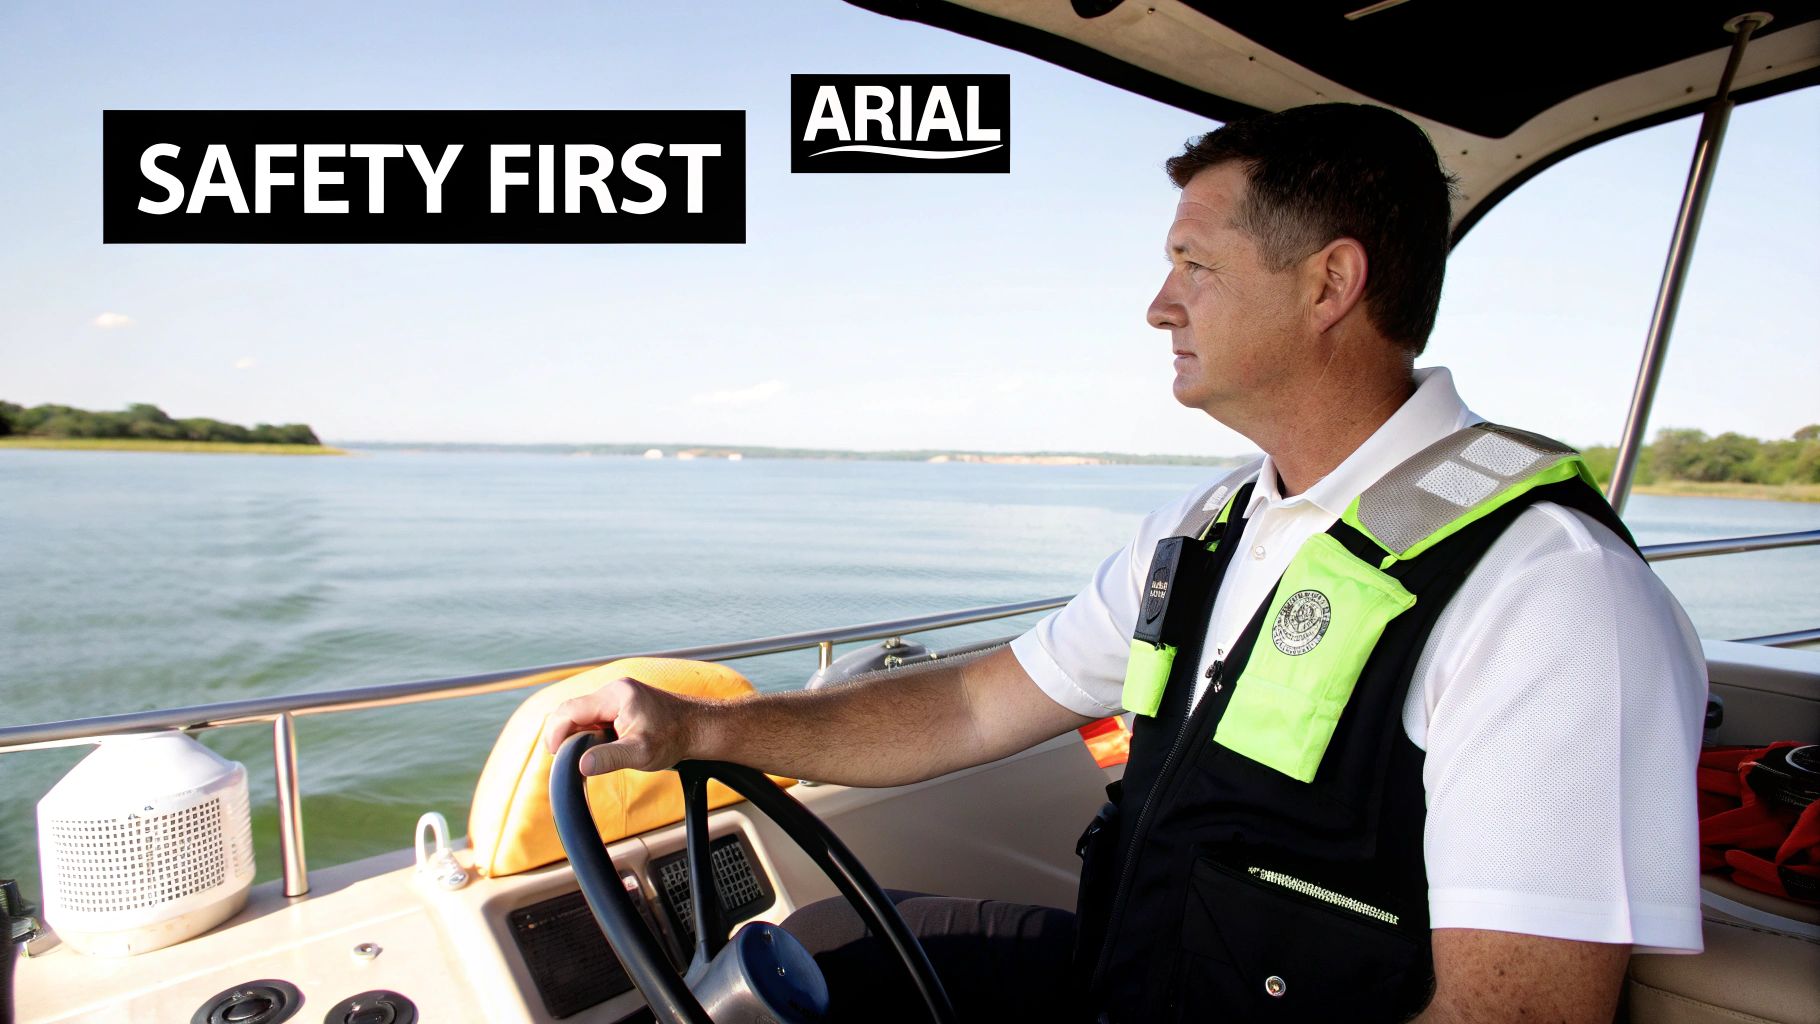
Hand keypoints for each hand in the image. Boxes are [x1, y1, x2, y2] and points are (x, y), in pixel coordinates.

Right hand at [541, 676, 707, 775]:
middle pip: (573, 709)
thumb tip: (581, 766)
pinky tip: (595, 749)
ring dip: (577, 733)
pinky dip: (589, 732)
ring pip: (583, 713)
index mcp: (615, 695)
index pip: (570, 709)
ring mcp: (618, 697)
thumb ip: (610, 758)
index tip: (553, 753)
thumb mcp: (641, 753)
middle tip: (563, 758)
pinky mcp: (622, 705)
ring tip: (581, 755)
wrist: (699, 728)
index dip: (555, 731)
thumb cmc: (675, 737)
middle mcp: (614, 691)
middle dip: (564, 733)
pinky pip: (595, 716)